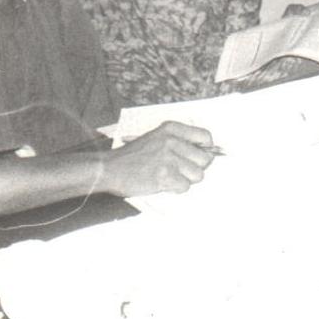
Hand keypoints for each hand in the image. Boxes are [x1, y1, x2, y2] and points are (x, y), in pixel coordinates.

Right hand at [102, 121, 216, 195]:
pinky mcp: (165, 175)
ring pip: (197, 175)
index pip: (206, 136)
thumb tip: (209, 153)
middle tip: (180, 171)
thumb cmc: (134, 156)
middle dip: (195, 168)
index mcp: (171, 129)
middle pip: (205, 159)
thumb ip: (180, 142)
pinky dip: (176, 189)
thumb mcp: (157, 138)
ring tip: (169, 177)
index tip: (198, 157)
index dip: (207, 149)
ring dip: (185, 179)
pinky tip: (163, 183)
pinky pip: (185, 186)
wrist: (109, 168)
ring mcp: (169, 158)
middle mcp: (172, 141)